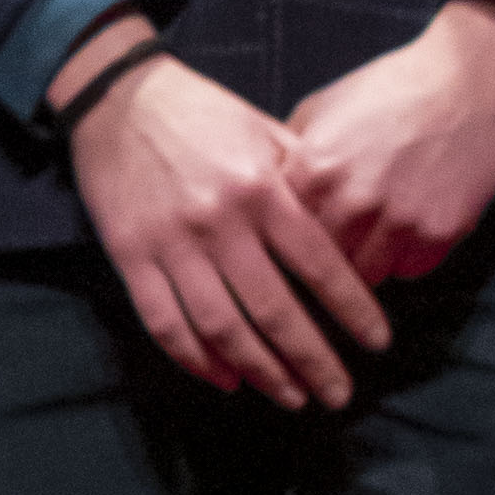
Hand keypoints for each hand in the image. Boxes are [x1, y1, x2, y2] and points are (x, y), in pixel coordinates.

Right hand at [63, 40, 392, 409]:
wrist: (118, 97)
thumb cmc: (201, 112)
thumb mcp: (264, 130)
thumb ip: (303, 178)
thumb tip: (348, 225)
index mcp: (260, 189)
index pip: (318, 265)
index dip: (352, 310)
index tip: (376, 344)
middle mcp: (218, 223)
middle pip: (273, 310)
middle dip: (312, 360)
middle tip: (339, 395)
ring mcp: (170, 244)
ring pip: (220, 327)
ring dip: (259, 371)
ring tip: (290, 397)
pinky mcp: (130, 256)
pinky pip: (164, 322)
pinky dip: (194, 359)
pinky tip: (224, 379)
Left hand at [282, 0, 494, 289]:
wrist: (466, 80)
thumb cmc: (388, 90)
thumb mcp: (320, 108)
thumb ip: (288, 156)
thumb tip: (264, 197)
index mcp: (314, 169)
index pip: (280, 234)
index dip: (284, 242)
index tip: (288, 247)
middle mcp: (354, 200)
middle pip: (322, 264)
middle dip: (325, 259)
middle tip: (334, 250)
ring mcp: (401, 220)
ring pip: (367, 276)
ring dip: (366, 263)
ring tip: (370, 240)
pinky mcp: (442, 231)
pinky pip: (411, 270)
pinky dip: (406, 259)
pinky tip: (406, 232)